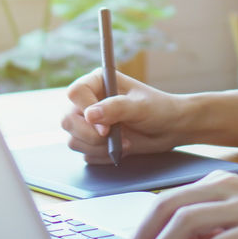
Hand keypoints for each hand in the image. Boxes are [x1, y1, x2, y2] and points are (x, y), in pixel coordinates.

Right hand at [61, 68, 187, 162]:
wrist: (170, 128)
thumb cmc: (159, 109)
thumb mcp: (141, 107)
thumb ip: (116, 108)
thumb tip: (90, 114)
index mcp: (98, 82)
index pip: (75, 93)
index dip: (85, 110)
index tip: (105, 128)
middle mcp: (89, 101)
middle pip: (68, 120)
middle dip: (90, 135)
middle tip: (113, 139)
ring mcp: (88, 122)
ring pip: (73, 140)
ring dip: (98, 147)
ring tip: (123, 143)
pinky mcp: (92, 140)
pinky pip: (85, 154)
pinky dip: (102, 156)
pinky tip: (121, 149)